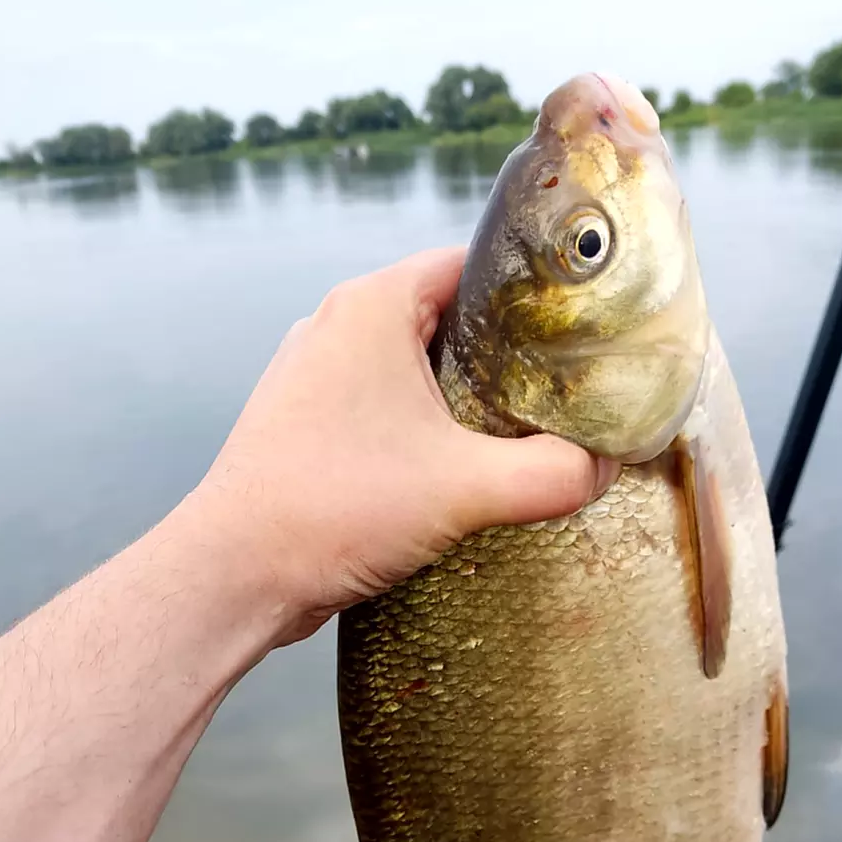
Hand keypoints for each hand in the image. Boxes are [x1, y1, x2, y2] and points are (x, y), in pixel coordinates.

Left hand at [179, 246, 617, 646]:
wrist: (235, 575)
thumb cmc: (334, 509)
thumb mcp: (466, 489)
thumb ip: (553, 475)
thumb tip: (606, 469)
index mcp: (373, 306)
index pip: (475, 266)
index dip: (534, 296)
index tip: (583, 332)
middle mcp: (339, 326)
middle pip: (451, 320)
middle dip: (508, 359)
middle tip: (565, 397)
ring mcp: (317, 378)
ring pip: (416, 372)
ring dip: (465, 405)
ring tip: (519, 442)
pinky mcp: (308, 427)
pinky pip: (385, 413)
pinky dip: (425, 435)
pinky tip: (456, 478)